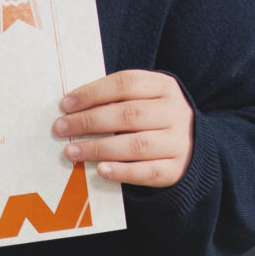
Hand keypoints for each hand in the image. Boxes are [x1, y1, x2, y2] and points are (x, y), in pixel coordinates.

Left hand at [55, 70, 194, 188]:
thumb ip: (116, 100)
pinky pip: (147, 172)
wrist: (194, 147)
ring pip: (136, 144)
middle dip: (89, 121)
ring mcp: (178, 142)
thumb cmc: (154, 120)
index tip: (65, 104)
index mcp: (164, 87)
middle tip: (60, 128)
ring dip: (99, 148)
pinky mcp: (176, 169)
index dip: (93, 92)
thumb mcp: (144, 100)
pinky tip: (100, 170)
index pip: (126, 83)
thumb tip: (71, 108)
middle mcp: (175, 112)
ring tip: (71, 151)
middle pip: (129, 114)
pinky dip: (122, 171)